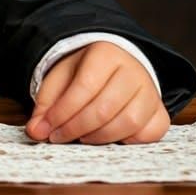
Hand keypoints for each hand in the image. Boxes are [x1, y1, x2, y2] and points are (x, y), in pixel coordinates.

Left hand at [25, 41, 169, 144]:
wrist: (114, 67)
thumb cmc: (83, 73)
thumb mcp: (60, 78)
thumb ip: (46, 103)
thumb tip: (35, 131)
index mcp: (106, 53)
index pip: (84, 87)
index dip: (63, 112)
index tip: (46, 129)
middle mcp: (133, 70)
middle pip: (105, 108)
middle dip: (76, 128)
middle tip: (58, 137)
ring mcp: (151, 92)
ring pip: (128, 123)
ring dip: (99, 137)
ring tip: (80, 137)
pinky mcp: (160, 112)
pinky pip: (149, 134)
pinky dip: (128, 141)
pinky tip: (107, 138)